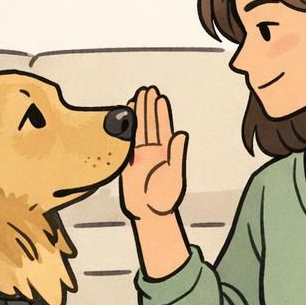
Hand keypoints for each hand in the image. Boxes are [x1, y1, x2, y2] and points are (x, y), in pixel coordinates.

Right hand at [120, 86, 188, 221]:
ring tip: (137, 98)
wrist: (150, 214)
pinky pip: (126, 144)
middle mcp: (152, 152)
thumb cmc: (165, 198)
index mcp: (165, 153)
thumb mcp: (174, 175)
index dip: (160, 112)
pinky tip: (125, 121)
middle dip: (148, 107)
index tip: (158, 97)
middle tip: (147, 90)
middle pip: (149, 125)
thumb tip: (180, 134)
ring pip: (138, 132)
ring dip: (138, 116)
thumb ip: (177, 154)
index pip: (162, 128)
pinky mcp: (128, 165)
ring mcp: (140, 157)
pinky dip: (125, 132)